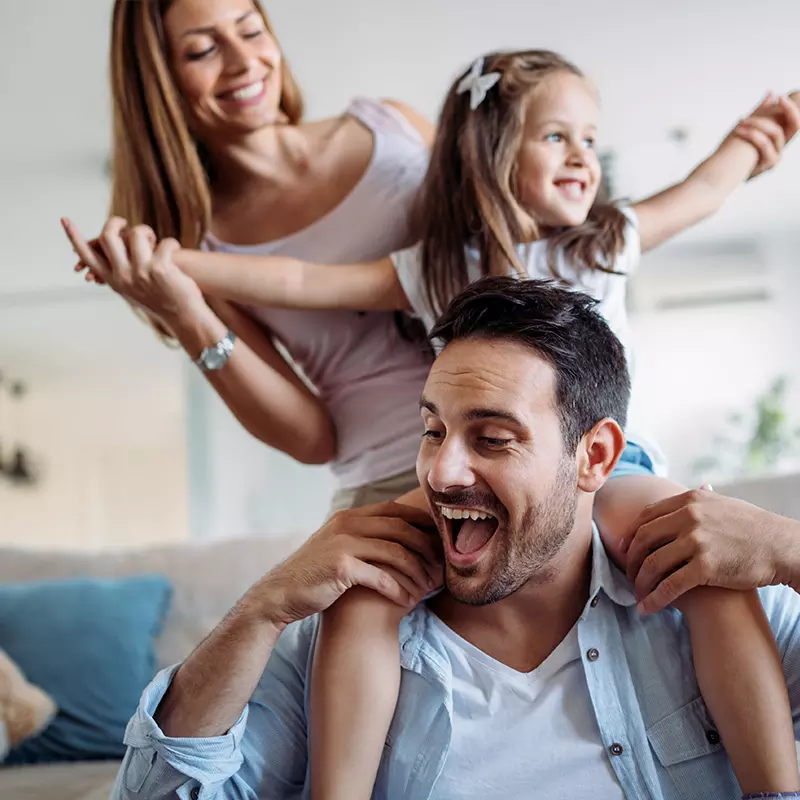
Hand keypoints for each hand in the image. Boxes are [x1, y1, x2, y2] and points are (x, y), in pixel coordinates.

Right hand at [61, 216, 204, 324]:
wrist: (184, 317)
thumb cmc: (161, 300)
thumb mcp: (133, 288)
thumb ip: (122, 270)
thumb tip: (114, 244)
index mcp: (113, 281)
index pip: (88, 257)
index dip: (74, 237)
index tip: (64, 220)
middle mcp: (124, 276)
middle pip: (108, 237)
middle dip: (115, 222)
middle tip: (125, 223)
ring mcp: (141, 272)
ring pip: (136, 234)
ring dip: (146, 232)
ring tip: (154, 240)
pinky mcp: (160, 268)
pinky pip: (164, 242)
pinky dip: (171, 242)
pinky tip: (173, 249)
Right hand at [243, 501, 442, 627]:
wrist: (280, 595)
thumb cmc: (314, 575)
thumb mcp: (336, 545)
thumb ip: (360, 536)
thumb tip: (395, 537)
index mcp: (348, 516)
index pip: (394, 509)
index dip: (420, 521)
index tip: (438, 539)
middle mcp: (347, 524)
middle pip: (401, 528)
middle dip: (425, 547)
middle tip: (440, 566)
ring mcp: (343, 543)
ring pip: (396, 552)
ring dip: (417, 571)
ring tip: (427, 587)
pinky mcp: (341, 567)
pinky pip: (382, 576)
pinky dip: (399, 589)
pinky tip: (407, 600)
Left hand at [622, 488, 799, 614]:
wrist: (783, 547)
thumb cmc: (754, 529)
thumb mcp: (721, 505)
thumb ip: (695, 504)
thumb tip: (677, 504)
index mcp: (689, 500)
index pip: (646, 516)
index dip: (631, 535)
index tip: (623, 549)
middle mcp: (689, 517)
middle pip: (643, 539)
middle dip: (630, 560)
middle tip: (627, 576)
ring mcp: (696, 541)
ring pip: (652, 564)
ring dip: (639, 583)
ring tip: (637, 595)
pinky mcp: (705, 567)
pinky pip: (669, 586)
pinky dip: (654, 600)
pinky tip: (647, 609)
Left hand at [734, 92, 799, 178]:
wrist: (722, 172)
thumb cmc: (734, 150)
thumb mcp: (748, 127)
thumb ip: (762, 112)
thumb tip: (772, 93)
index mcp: (779, 135)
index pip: (794, 119)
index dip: (792, 106)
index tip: (780, 96)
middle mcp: (781, 145)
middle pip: (796, 125)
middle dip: (790, 109)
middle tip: (780, 98)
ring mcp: (777, 155)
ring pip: (776, 132)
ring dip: (758, 123)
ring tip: (741, 121)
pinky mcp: (769, 163)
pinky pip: (765, 144)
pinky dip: (752, 134)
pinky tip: (738, 130)